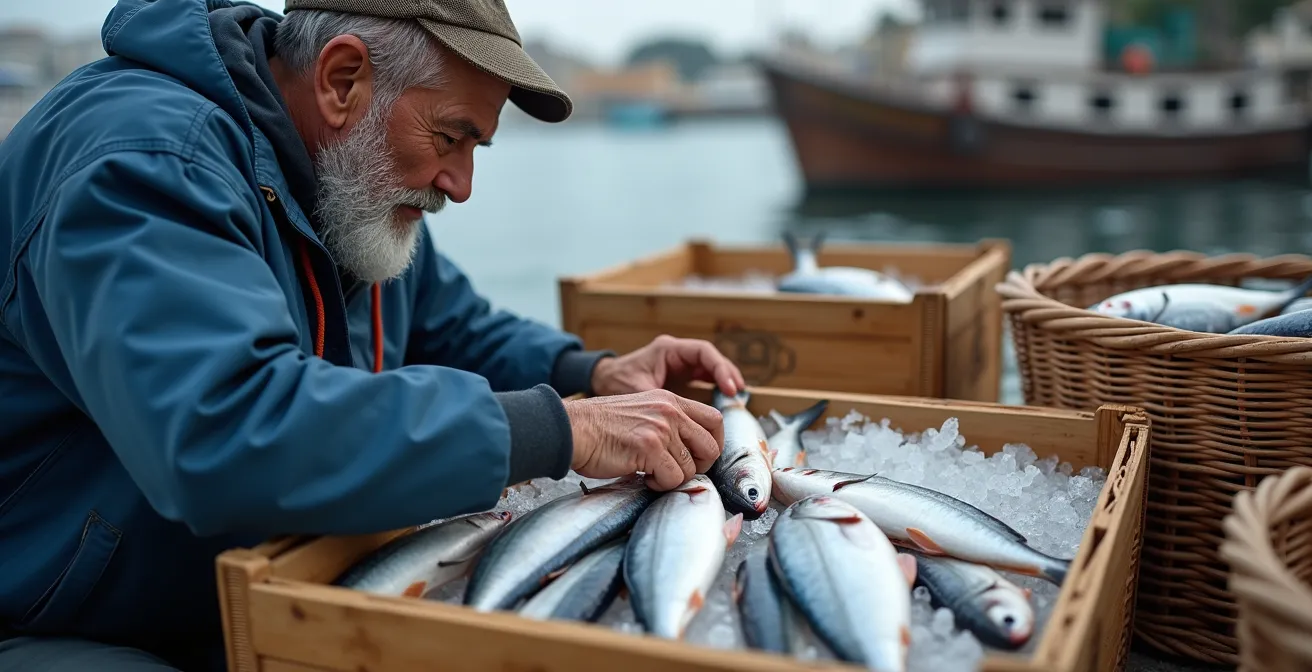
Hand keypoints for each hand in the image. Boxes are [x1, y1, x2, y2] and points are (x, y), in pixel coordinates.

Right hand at [564, 389, 723, 490]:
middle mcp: (670, 410)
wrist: (573, 429)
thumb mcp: (643, 412)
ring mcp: (661, 428)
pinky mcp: (649, 447)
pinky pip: (672, 478)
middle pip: (711, 446)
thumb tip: (692, 452)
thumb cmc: (602, 428)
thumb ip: (669, 424)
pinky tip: (642, 476)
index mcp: (670, 400)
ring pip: (691, 467)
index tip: (700, 457)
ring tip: (651, 473)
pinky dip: (660, 484)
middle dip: (699, 466)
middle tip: (677, 471)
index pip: (715, 419)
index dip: (713, 443)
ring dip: (673, 478)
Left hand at [591, 335, 745, 397]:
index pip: (703, 352)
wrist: (602, 380)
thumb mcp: (636, 390)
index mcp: (668, 349)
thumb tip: (675, 420)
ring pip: (709, 367)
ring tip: (737, 396)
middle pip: (711, 359)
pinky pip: (702, 378)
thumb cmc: (616, 381)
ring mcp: (679, 364)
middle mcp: (677, 354)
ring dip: (723, 380)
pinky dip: (714, 387)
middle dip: (726, 373)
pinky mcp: (679, 376)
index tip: (728, 387)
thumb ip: (657, 401)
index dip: (719, 368)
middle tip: (738, 392)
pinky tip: (722, 400)